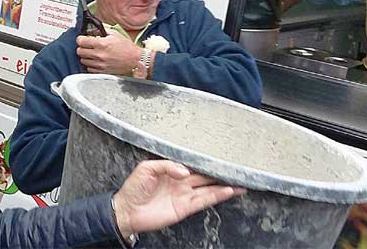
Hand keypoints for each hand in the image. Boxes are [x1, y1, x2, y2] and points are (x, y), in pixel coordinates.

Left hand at [76, 34, 139, 75]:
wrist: (135, 60)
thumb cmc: (126, 47)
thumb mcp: (115, 34)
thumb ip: (101, 31)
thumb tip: (91, 31)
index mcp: (102, 44)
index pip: (81, 41)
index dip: (80, 39)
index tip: (82, 39)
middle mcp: (99, 55)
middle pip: (79, 51)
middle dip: (82, 47)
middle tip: (87, 46)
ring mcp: (100, 64)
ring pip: (83, 61)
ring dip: (86, 56)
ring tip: (92, 53)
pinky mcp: (102, 71)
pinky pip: (89, 68)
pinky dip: (90, 64)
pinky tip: (95, 61)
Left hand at [112, 160, 244, 237]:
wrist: (127, 209)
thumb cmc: (134, 188)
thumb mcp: (146, 168)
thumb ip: (166, 165)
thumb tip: (184, 171)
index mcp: (173, 169)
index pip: (193, 163)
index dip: (206, 161)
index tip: (220, 157)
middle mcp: (181, 181)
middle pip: (205, 176)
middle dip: (220, 172)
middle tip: (235, 168)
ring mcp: (184, 195)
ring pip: (209, 189)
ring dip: (224, 186)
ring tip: (240, 182)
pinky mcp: (185, 208)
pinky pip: (204, 201)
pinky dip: (217, 196)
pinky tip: (228, 191)